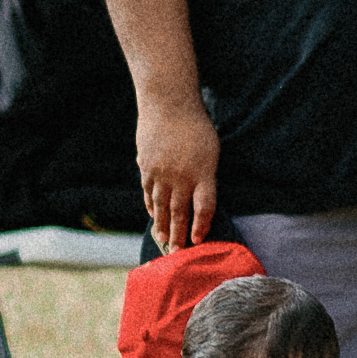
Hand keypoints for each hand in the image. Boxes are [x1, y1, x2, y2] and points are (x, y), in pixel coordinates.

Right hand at [135, 86, 219, 253]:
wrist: (169, 103)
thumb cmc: (196, 126)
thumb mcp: (210, 151)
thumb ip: (204, 177)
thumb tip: (198, 200)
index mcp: (203, 172)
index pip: (204, 208)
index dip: (201, 226)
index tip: (199, 240)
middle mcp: (181, 176)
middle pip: (180, 212)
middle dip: (179, 235)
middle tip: (177, 254)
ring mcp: (161, 173)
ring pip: (161, 206)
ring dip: (162, 225)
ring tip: (163, 241)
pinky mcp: (146, 168)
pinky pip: (148, 192)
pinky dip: (150, 206)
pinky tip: (153, 216)